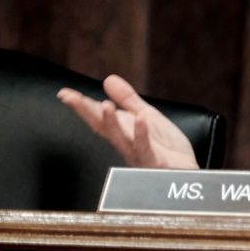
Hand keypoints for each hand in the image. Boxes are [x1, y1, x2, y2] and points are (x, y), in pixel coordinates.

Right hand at [57, 75, 199, 169]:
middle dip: (86, 112)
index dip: (81, 105)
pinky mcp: (154, 161)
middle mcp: (125, 144)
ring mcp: (137, 154)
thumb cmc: (165, 147)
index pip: (97, 117)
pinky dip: (141, 134)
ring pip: (120, 139)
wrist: (185, 171)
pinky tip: (140, 119)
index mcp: (122, 131)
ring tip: (104, 104)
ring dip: (111, 123)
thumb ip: (128, 100)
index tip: (64, 93)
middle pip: (102, 126)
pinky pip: (145, 148)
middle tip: (70, 98)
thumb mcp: (147, 116)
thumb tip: (108, 79)